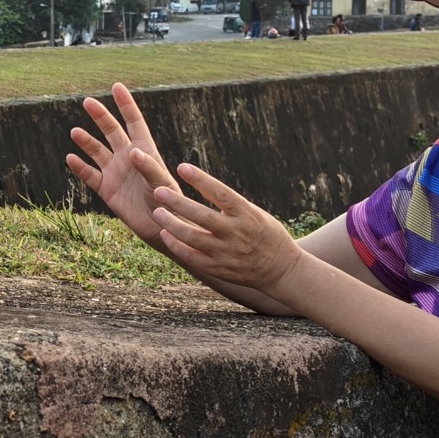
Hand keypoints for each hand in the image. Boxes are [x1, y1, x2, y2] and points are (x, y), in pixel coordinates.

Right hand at [65, 83, 177, 246]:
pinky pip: (90, 176)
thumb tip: (133, 152)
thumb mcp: (161, 184)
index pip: (134, 122)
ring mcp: (115, 173)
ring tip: (75, 132)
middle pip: (111, 131)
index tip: (117, 86)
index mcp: (145, 150)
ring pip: (97, 151)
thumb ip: (148, 167)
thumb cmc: (168, 203)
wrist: (161, 228)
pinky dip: (80, 167)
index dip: (126, 104)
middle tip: (87, 101)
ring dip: (86, 141)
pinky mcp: (107, 190)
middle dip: (101, 116)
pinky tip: (71, 159)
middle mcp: (128, 158)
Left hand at [143, 160, 302, 295]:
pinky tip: (165, 234)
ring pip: (192, 237)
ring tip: (157, 212)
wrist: (281, 270)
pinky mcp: (218, 268)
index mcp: (247, 214)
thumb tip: (203, 186)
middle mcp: (236, 233)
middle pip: (201, 216)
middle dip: (178, 203)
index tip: (182, 167)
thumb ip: (230, 205)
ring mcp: (226, 252)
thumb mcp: (254, 214)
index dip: (200, 179)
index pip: (220, 193)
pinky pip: (192, 257)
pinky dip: (176, 245)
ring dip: (171, 224)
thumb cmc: (266, 234)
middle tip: (158, 191)